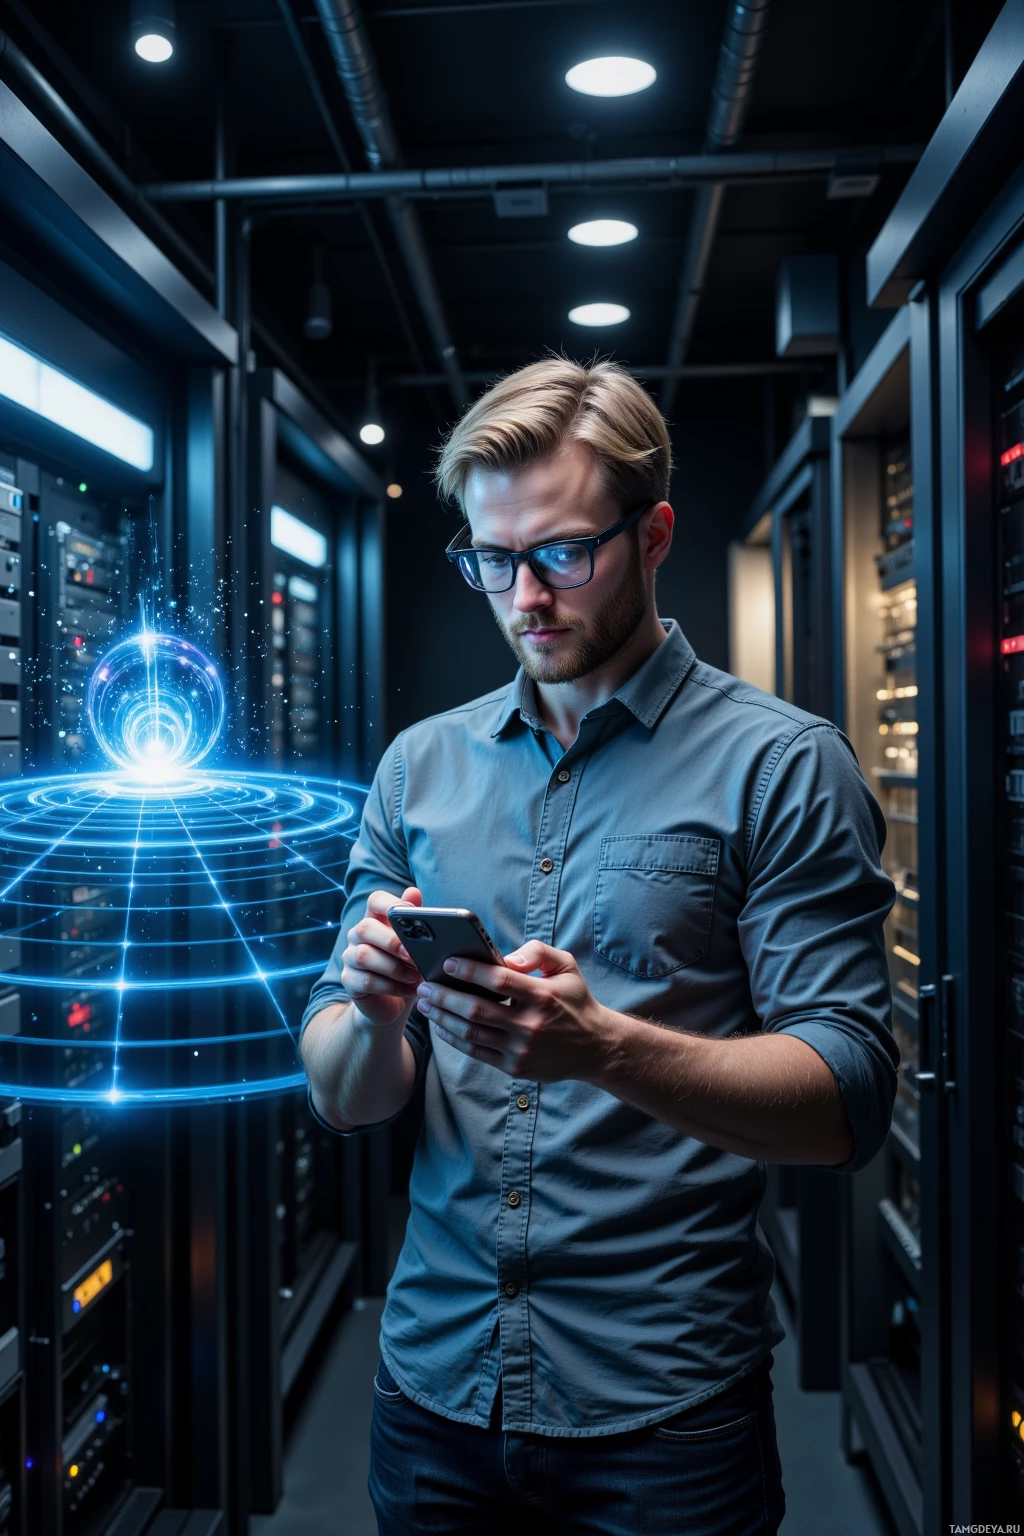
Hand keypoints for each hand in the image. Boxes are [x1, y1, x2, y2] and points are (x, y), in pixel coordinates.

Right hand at [341, 886, 424, 1026]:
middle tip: (413, 955)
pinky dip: (392, 986)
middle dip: (392, 941)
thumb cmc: (406, 969)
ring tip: (415, 976)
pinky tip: (409, 990)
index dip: (390, 903)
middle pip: (365, 927)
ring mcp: (350, 957)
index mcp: (376, 920)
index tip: (410, 913)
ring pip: (364, 955)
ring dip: (394, 967)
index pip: (375, 901)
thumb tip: (414, 892)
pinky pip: (367, 981)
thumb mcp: (416, 946)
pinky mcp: (349, 981)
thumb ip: (414, 921)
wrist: (393, 1004)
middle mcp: (358, 935)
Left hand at [414, 940, 615, 1081]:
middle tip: (424, 985)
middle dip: (444, 996)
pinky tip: (441, 1025)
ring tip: (425, 1004)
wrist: (595, 1047)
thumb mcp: (566, 967)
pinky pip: (476, 1052)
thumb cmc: (575, 1001)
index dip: (469, 970)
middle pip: (476, 1009)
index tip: (446, 962)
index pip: (498, 981)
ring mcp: (521, 1049)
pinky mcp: (514, 1067)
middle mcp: (531, 1025)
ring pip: (471, 1033)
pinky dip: (453, 1039)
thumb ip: (538, 952)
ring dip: (442, 1017)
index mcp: (543, 996)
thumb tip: (507, 957)